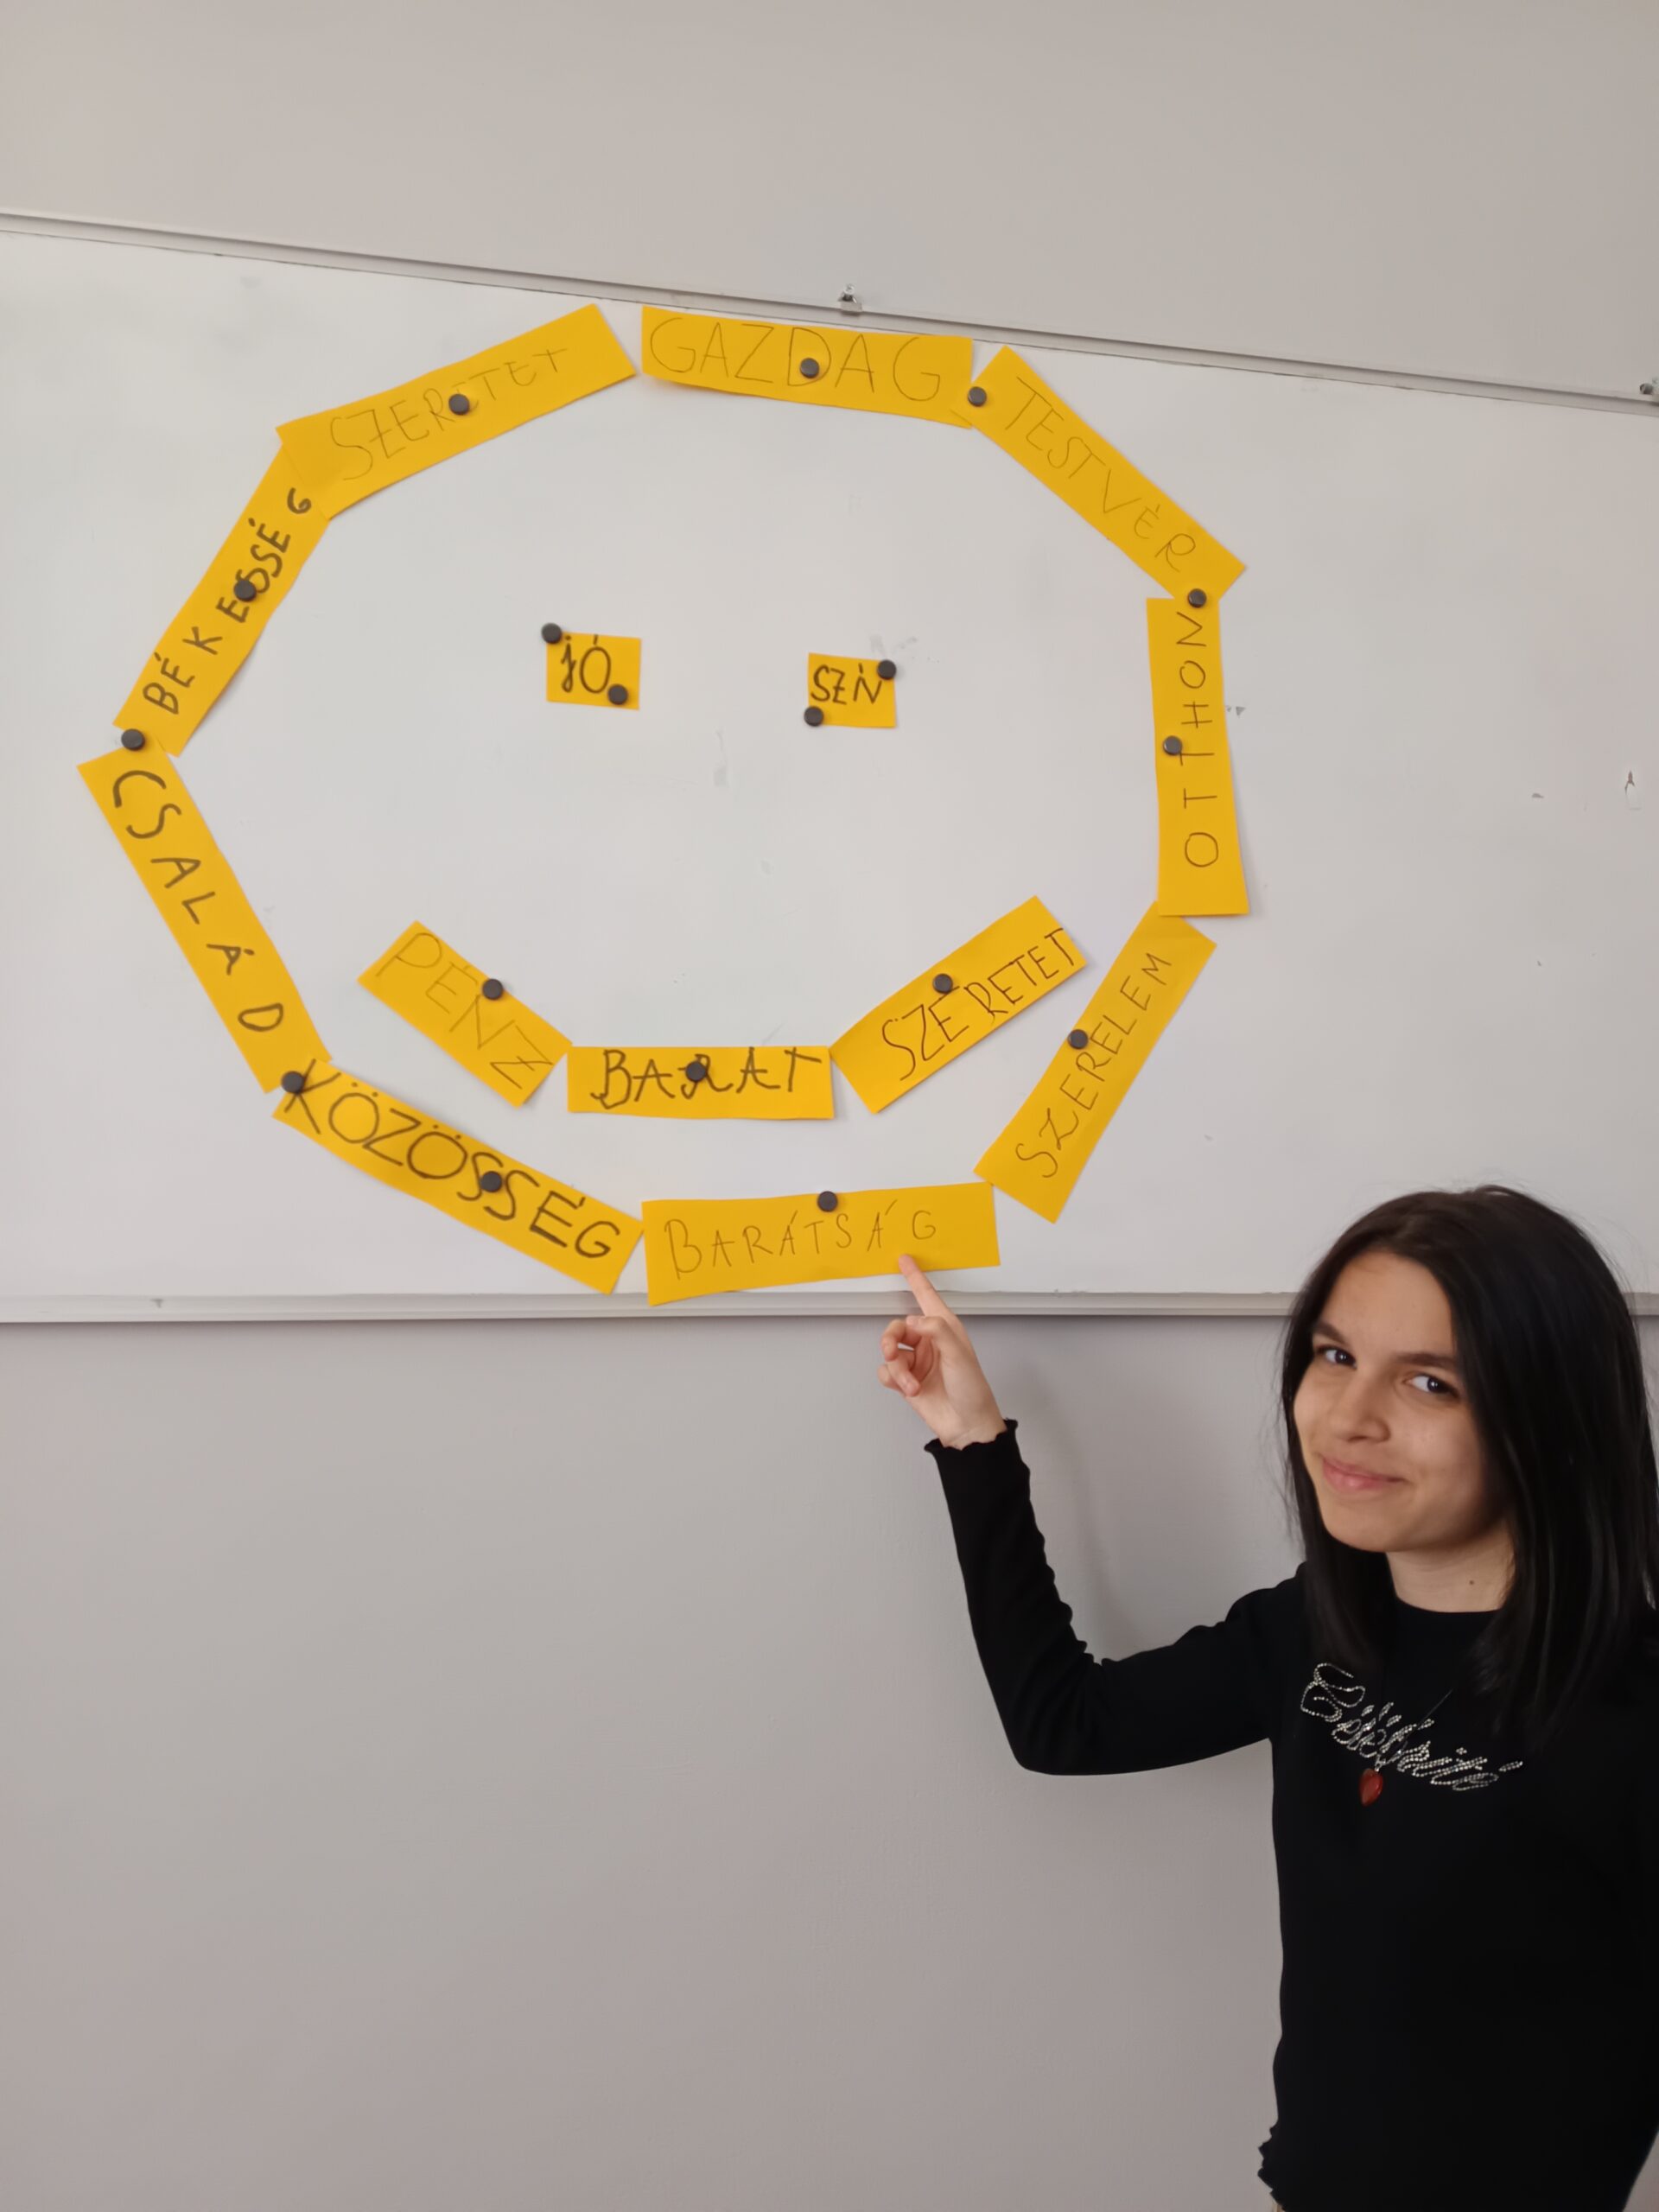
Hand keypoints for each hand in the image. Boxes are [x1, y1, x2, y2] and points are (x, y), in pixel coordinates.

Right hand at [877, 1254, 1005, 1448]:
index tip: (905, 1260)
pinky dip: (893, 1379)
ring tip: (910, 1383)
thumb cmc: (972, 1390)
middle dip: (891, 1340)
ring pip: (890, 1351)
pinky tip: (908, 1388)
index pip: (926, 1296)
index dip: (915, 1277)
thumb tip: (913, 1319)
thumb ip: (936, 1331)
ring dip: (897, 1368)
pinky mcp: (906, 1380)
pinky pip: (886, 1370)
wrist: (966, 1426)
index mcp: (945, 1329)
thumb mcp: (959, 1356)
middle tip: (892, 1351)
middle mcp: (929, 1342)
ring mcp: (917, 1361)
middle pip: (897, 1328)